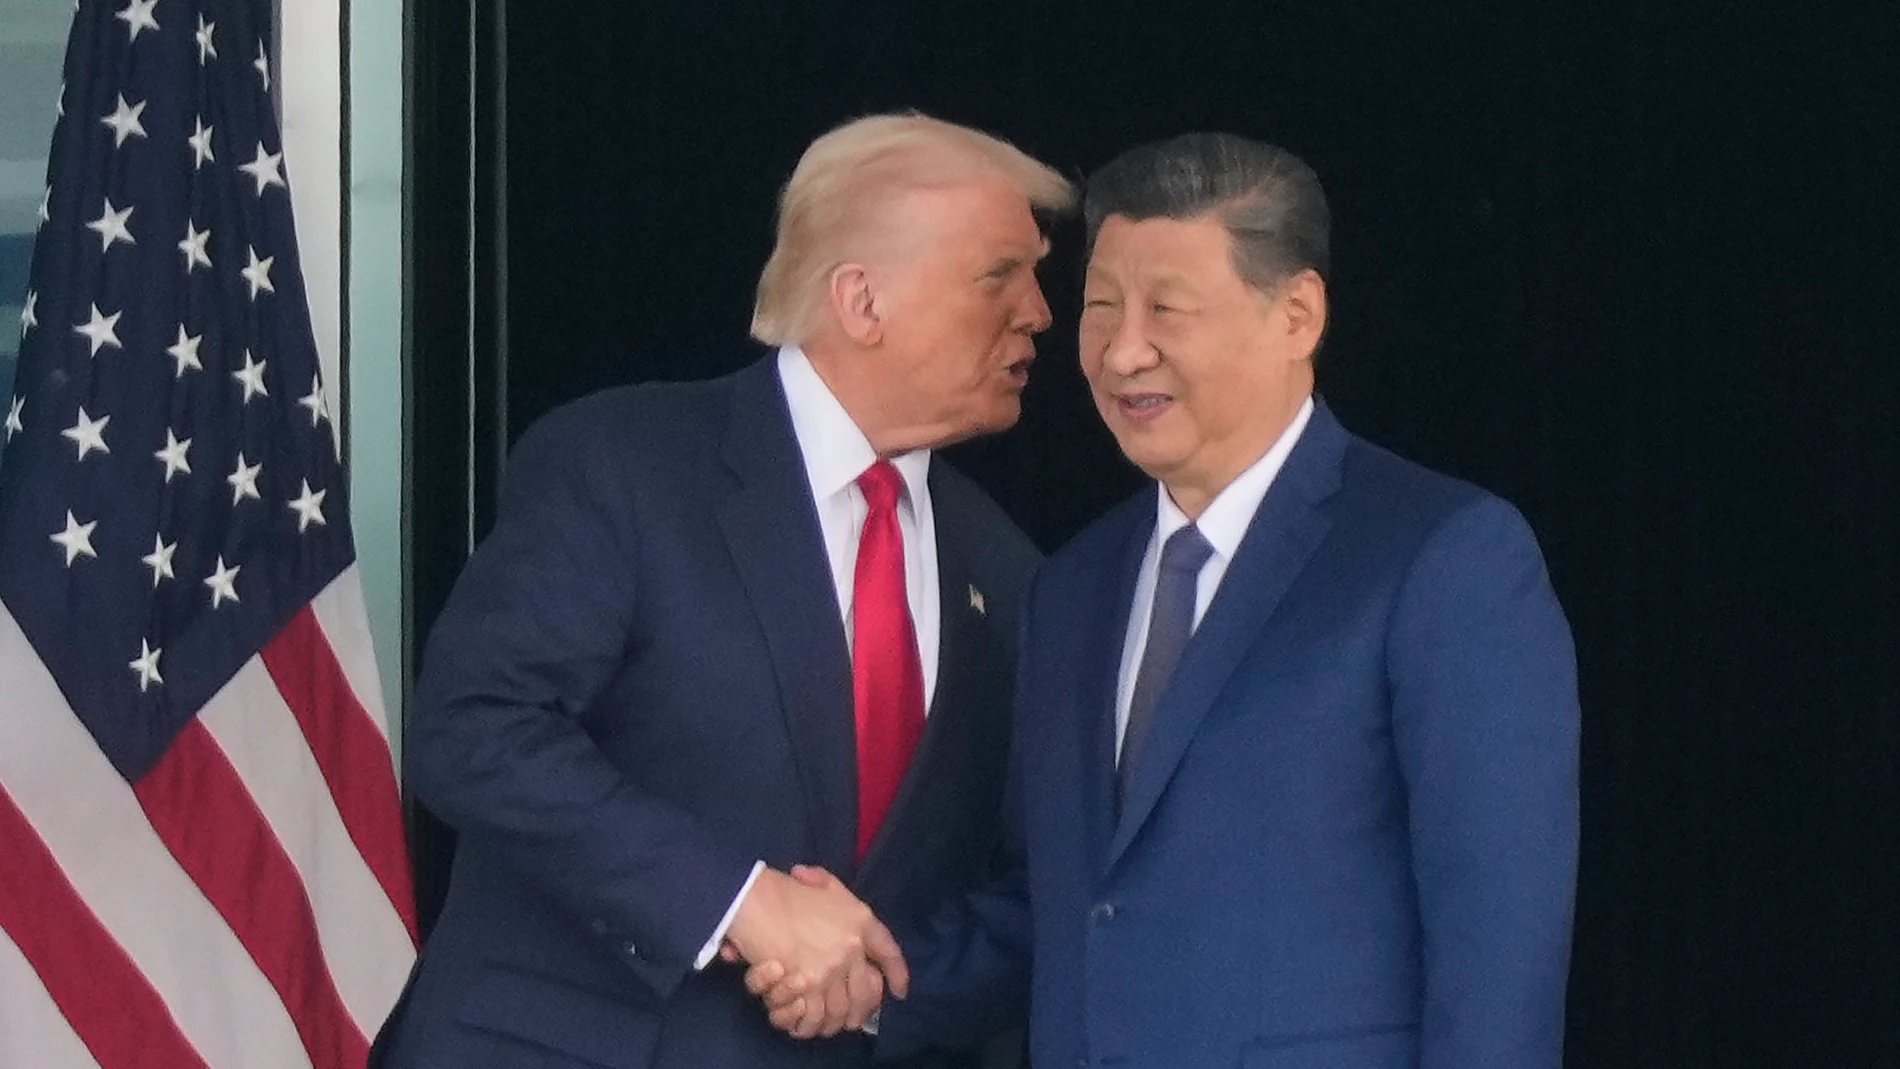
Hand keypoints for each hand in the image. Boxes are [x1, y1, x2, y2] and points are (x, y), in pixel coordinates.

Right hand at [723, 865, 908, 1021]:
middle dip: (862, 1011)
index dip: (898, 974)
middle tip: (854, 1019)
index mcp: (860, 921)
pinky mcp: (807, 985)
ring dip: (834, 1022)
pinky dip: (810, 1025)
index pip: (890, 953)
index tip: (900, 990)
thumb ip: (830, 887)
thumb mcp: (820, 883)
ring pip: (841, 1009)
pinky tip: (806, 1025)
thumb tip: (817, 884)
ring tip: (828, 1025)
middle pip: (866, 992)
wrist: (754, 899)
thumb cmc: (784, 890)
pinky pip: (815, 1016)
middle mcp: (851, 947)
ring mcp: (830, 968)